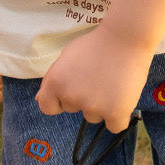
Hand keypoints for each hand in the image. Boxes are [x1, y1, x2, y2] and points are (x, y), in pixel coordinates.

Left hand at [36, 25, 151, 133]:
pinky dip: (119, 116)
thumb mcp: (66, 57)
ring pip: (94, 117)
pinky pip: (115, 126)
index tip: (72, 90)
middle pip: (74, 110)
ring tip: (112, 84)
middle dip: (83, 99)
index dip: (59, 100)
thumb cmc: (95, 45)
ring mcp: (93, 107)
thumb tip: (39, 100)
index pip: (48, 107)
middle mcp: (71, 98)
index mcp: (55, 83)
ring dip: (102, 106)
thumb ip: (52, 80)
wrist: (125, 38)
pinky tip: (122, 99)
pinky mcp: (115, 112)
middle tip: (97, 78)